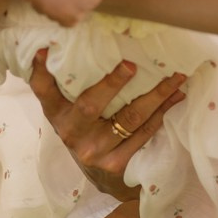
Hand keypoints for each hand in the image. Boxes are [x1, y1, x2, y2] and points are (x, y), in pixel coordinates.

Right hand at [25, 49, 184, 199]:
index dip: (41, 70)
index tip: (45, 49)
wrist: (97, 175)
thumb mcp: (67, 107)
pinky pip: (144, 133)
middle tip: (132, 64)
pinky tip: (176, 96)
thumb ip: (64, 80)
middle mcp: (72, 133)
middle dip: (113, 83)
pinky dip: (163, 112)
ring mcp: (95, 150)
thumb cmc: (84, 128)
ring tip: (176, 76)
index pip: (44, 89)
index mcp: (56, 113)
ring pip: (130, 118)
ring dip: (157, 95)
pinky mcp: (117, 162)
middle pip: (90, 105)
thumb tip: (58, 41)